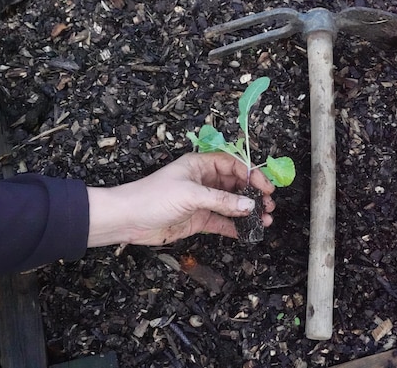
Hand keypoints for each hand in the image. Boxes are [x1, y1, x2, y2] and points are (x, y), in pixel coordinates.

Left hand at [86, 152, 275, 246]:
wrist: (128, 219)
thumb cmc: (155, 196)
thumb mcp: (191, 194)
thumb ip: (222, 201)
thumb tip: (250, 206)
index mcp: (201, 165)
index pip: (233, 165)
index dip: (251, 174)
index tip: (266, 187)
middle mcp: (204, 181)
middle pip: (236, 185)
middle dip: (254, 195)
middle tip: (269, 206)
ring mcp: (202, 201)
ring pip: (232, 205)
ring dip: (248, 212)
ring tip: (266, 220)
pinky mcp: (199, 220)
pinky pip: (222, 222)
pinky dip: (236, 227)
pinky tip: (249, 232)